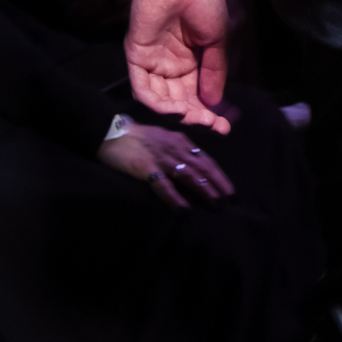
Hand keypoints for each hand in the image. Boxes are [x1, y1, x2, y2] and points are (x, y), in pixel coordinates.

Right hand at [97, 122, 234, 209]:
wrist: (113, 132)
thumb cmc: (140, 139)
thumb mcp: (165, 142)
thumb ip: (179, 155)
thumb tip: (194, 175)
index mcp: (182, 141)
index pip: (206, 160)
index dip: (219, 176)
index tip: (229, 190)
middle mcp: (176, 149)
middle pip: (202, 168)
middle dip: (217, 184)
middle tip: (228, 200)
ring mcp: (161, 158)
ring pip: (188, 175)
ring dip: (204, 190)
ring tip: (215, 204)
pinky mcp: (145, 168)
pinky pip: (163, 185)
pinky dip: (175, 197)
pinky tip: (183, 209)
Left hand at [125, 0, 231, 131]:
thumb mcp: (220, 36)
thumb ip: (216, 70)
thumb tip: (214, 103)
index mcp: (196, 54)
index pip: (202, 90)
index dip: (214, 108)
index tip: (228, 122)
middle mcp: (174, 61)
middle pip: (183, 99)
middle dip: (199, 115)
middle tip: (215, 125)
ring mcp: (155, 59)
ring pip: (164, 99)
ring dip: (180, 113)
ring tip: (197, 117)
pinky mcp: (137, 55)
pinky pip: (143, 88)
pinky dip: (158, 104)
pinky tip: (177, 108)